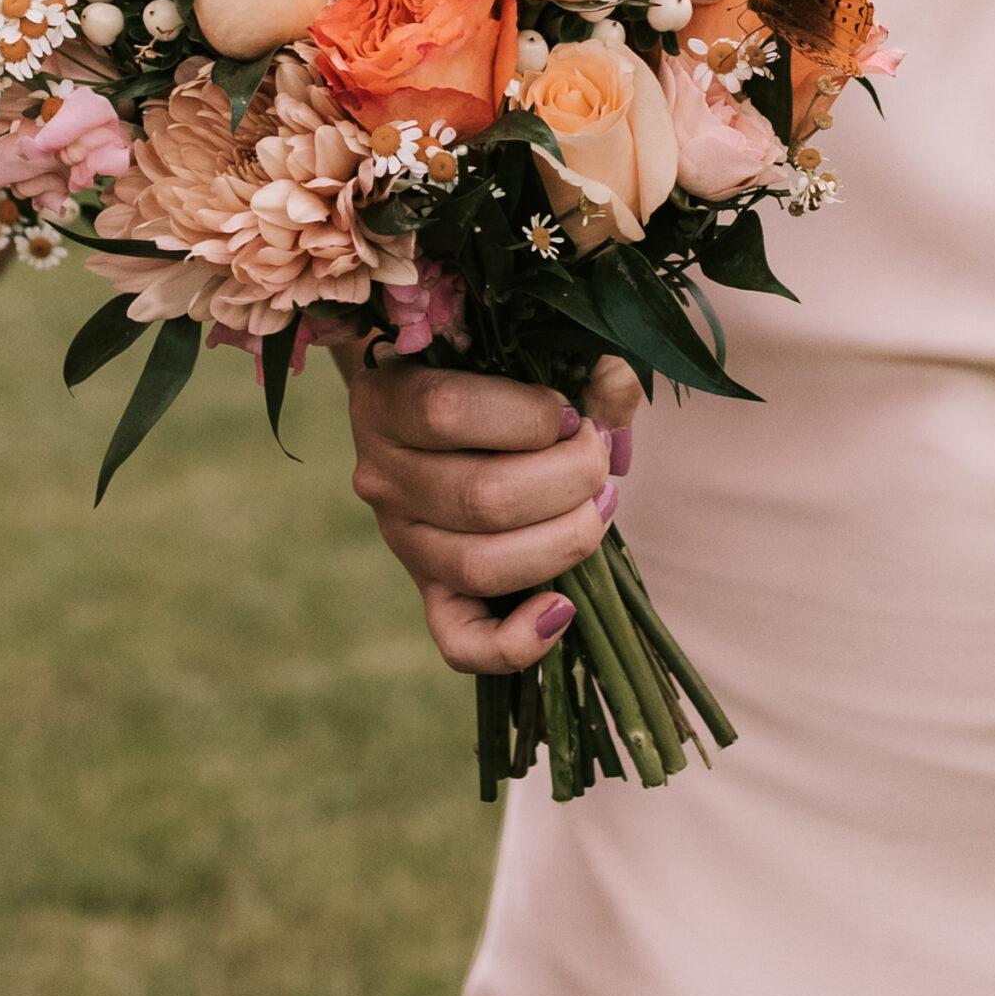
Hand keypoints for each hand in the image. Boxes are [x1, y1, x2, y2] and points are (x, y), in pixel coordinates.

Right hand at [347, 355, 641, 674]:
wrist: (449, 423)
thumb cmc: (496, 378)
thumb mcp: (524, 352)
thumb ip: (576, 359)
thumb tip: (614, 383)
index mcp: (385, 401)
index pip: (445, 411)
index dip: (530, 415)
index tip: (569, 412)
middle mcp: (380, 476)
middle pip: (479, 497)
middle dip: (570, 478)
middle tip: (598, 458)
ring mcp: (402, 541)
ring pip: (479, 565)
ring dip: (564, 539)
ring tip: (599, 506)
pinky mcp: (432, 594)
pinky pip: (461, 643)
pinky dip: (518, 641)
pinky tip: (562, 608)